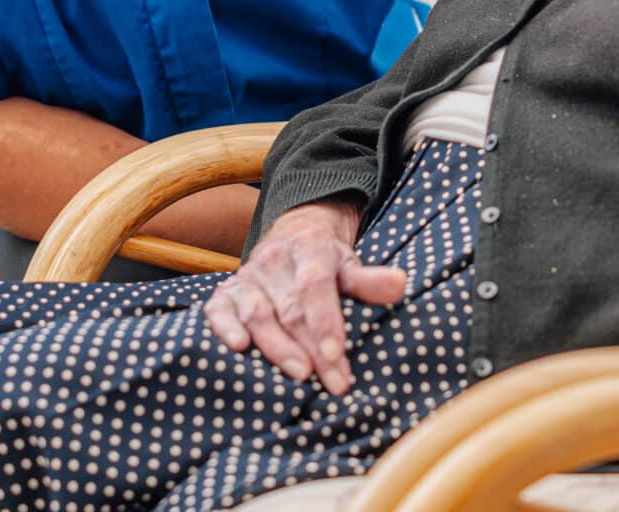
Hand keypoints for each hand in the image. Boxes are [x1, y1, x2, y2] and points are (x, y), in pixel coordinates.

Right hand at [201, 197, 406, 395]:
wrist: (289, 236)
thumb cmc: (325, 262)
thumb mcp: (349, 265)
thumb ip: (369, 280)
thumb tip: (399, 284)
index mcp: (308, 247)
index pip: (316, 286)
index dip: (326, 322)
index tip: (339, 355)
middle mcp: (273, 260)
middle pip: (290, 307)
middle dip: (311, 348)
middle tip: (334, 383)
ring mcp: (247, 276)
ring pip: (258, 312)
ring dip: (276, 346)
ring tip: (300, 375)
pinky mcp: (225, 293)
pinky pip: (219, 311)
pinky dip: (225, 328)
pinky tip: (239, 349)